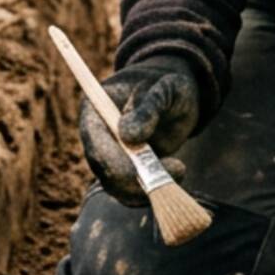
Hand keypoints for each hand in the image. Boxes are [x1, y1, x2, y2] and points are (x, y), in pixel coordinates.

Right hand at [79, 60, 200, 205]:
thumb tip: (128, 136)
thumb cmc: (167, 83)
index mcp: (96, 109)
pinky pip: (132, 191)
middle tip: (175, 170)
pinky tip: (176, 174)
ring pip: (118, 187)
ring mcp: (111, 155)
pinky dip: (153, 190)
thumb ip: (148, 108)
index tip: (137, 171)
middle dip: (134, 180)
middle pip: (104, 170)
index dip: (112, 160)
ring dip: (147, 188)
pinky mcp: (127, 170)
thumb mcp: (165, 89)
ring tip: (180, 169)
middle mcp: (98, 136)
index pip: (95, 141)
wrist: (175, 94)